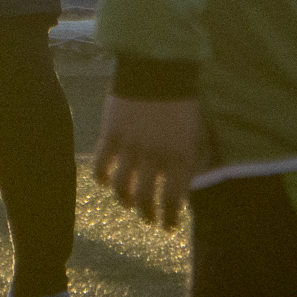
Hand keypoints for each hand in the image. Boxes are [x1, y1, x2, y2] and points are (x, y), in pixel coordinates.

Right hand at [92, 94, 202, 229]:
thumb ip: (189, 160)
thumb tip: (184, 184)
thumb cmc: (182, 101)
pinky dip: (102, 177)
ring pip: (122, 186)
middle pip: (146, 198)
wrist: (158, 69)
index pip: (172, 200)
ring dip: (125, 199)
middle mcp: (154, 157)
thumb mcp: (195, 134)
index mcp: (179, 157)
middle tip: (149, 219)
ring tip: (129, 203)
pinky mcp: (111, 134)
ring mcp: (130, 146)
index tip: (169, 226)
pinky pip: (101, 164)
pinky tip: (105, 182)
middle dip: (148, 214)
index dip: (169, 218)